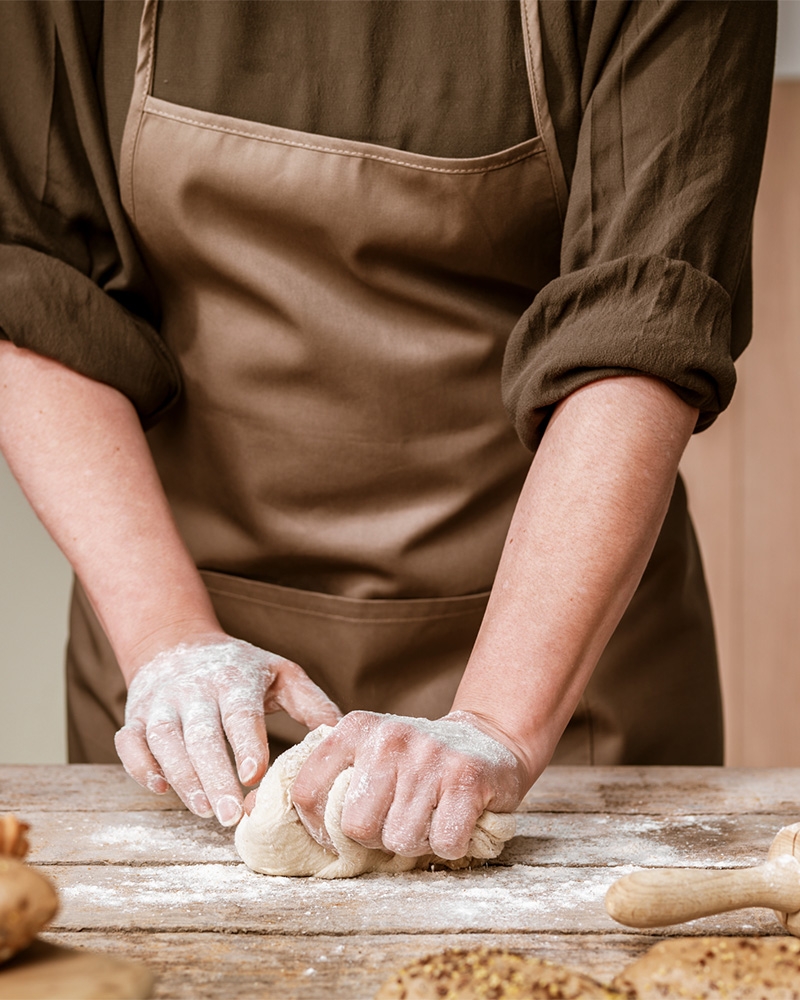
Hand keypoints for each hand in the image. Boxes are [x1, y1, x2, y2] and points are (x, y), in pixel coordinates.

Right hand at [115, 635, 341, 825]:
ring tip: (205, 810)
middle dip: (215, 776)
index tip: (256, 775)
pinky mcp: (135, 717)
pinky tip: (161, 789)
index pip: (240, 713)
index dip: (247, 743)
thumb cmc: (238, 667)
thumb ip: (310, 703)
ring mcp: (160, 704)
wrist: (175, 643)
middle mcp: (194, 690)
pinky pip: (129, 743)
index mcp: (233, 679)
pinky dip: (140, 766)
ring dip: (183, 777)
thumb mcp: (279, 673)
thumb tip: (338, 734)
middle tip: (231, 814)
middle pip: (201, 735)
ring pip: (165, 742)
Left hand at [290, 710, 529, 860]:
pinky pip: (443, 842)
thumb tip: (263, 813)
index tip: (339, 834)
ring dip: (417, 843)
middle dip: (376, 839)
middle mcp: (389, 738)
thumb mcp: (369, 751)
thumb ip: (327, 778)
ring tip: (428, 819)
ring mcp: (429, 756)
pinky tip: (455, 822)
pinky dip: (450, 845)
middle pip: (356, 826)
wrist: (488, 738)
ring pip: (400, 840)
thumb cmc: (417, 760)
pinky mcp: (466, 778)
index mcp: (356, 728)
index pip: (308, 790)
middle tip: (397, 822)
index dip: (318, 828)